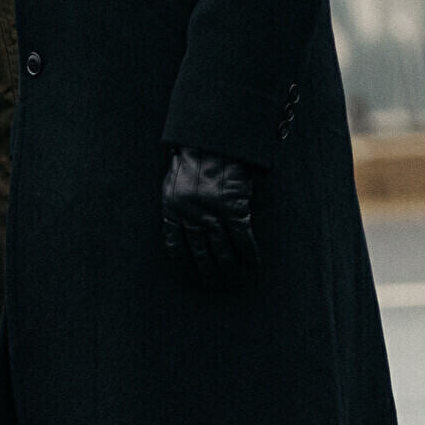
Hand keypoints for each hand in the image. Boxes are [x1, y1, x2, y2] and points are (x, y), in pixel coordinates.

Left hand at [161, 147, 261, 289]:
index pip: (176, 247)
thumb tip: (184, 233)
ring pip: (222, 250)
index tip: (192, 279)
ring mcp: (212, 212)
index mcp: (172, 209)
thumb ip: (178, 208)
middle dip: (209, 274)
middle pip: (201, 254)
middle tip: (217, 287)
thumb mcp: (174, 183)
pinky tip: (253, 265)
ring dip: (231, 269)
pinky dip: (249, 253)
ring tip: (236, 281)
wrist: (214, 137)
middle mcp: (190, 214)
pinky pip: (243, 237)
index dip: (185, 267)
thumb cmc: (194, 158)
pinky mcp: (234, 207)